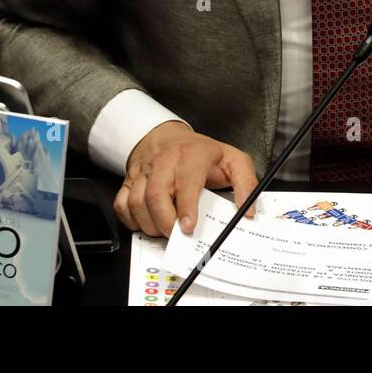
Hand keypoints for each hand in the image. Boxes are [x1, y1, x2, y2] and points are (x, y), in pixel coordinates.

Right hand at [113, 121, 258, 236]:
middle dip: (165, 222)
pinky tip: (147, 222)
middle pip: (155, 194)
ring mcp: (143, 171)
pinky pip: (122, 205)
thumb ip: (247, 184)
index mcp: (192, 155)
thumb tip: (249, 211)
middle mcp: (164, 161)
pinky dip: (132, 220)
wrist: (168, 136)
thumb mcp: (233, 160)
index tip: (189, 226)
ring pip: (136, 202)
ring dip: (150, 224)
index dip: (186, 206)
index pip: (186, 181)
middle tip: (176, 236)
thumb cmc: (201, 153)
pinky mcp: (128, 181)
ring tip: (165, 230)